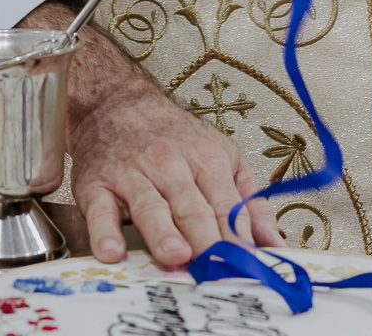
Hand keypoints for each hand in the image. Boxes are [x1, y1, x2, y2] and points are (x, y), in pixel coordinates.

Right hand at [18, 0, 281, 267]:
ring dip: (164, 233)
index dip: (238, 240)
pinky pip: (100, 210)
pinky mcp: (96, 185)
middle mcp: (170, 165)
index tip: (247, 269)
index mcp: (206, 160)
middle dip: (206, 241)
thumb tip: (274, 243)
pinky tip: (112, 251)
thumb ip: (247, 201)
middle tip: (216, 270)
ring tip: (176, 255)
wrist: (116, 101)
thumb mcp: (220, 154)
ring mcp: (132, 175)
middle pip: (192, 209)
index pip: (226, 207)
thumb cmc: (172, 136)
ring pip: (151, 207)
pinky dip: (104, 232)